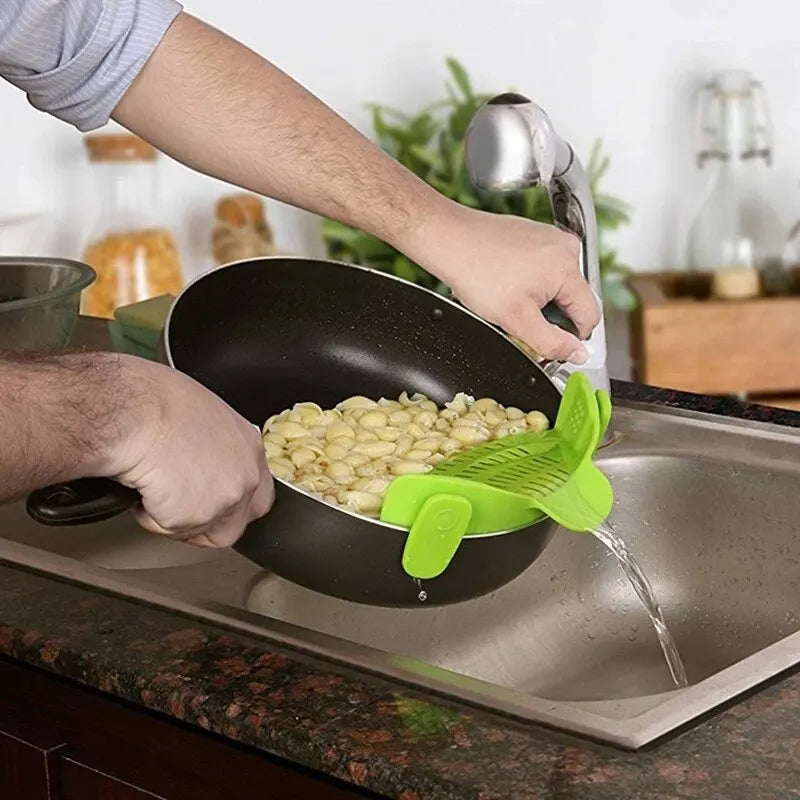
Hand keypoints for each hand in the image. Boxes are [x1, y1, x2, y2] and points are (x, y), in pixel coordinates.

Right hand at [106, 357, 273, 547]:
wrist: (134, 412)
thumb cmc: (154, 401)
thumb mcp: (201, 414)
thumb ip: (213, 446)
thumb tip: (198, 458)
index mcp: (248, 445)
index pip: (256, 489)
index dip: (230, 502)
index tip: (208, 499)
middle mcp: (246, 473)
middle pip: (238, 521)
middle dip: (208, 524)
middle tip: (177, 508)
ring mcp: (227, 498)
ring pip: (203, 531)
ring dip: (175, 520)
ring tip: (153, 490)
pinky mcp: (198, 515)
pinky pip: (171, 530)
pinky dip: (151, 517)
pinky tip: (143, 490)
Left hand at [406, 202, 600, 362]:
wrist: (449, 239)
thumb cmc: (476, 272)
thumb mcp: (516, 320)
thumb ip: (551, 342)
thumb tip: (577, 354)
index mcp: (568, 267)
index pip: (589, 316)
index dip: (571, 338)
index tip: (549, 346)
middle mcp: (565, 247)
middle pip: (571, 300)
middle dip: (547, 317)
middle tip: (516, 320)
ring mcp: (549, 238)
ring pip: (554, 286)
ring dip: (535, 301)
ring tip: (505, 299)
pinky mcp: (534, 235)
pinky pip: (541, 270)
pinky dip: (525, 283)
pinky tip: (502, 284)